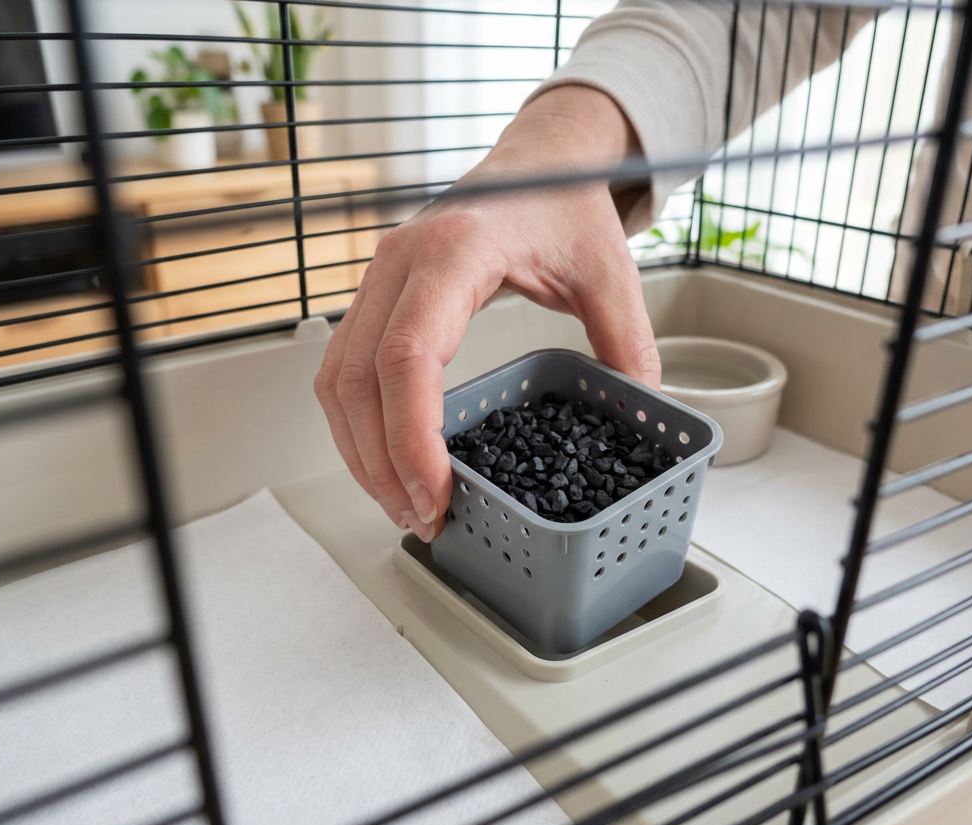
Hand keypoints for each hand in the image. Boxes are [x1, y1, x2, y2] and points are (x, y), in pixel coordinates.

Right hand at [315, 86, 660, 541]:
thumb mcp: (609, 270)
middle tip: (422, 518)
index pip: (407, 357)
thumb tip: (635, 415)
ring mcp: (378, 278)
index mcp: (452, 253)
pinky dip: (357, 423)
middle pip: (357, 380)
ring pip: (337, 380)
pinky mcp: (377, 296)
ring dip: (360, 451)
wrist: (537, 158)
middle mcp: (399, 263)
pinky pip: (344, 368)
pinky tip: (387, 462)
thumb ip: (626, 343)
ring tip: (403, 504)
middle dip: (381, 463)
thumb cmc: (563, 201)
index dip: (411, 437)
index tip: (433, 493)